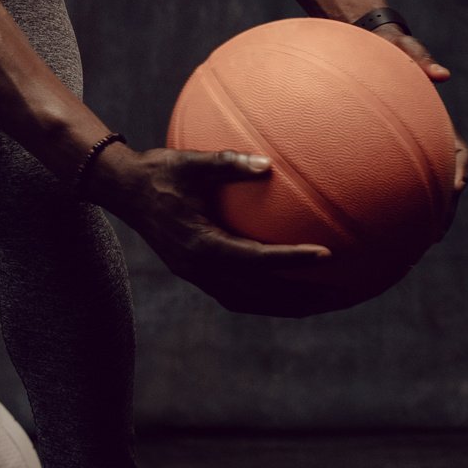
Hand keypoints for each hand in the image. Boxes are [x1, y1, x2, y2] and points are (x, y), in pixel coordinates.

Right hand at [86, 143, 348, 317]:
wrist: (123, 191)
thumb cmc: (159, 171)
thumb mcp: (190, 162)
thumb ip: (227, 162)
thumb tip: (269, 164)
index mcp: (201, 243)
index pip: (255, 258)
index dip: (291, 259)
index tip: (327, 255)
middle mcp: (199, 267)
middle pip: (259, 294)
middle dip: (302, 298)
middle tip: (344, 294)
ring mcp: (196, 275)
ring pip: (250, 301)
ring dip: (288, 305)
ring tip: (326, 301)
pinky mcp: (196, 274)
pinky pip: (238, 294)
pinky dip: (268, 297)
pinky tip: (291, 288)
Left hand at [370, 26, 467, 238]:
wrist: (361, 42)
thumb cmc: (387, 45)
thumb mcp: (402, 48)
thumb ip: (419, 59)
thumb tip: (442, 74)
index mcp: (434, 122)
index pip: (458, 153)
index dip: (460, 173)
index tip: (456, 189)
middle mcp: (422, 140)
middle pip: (442, 182)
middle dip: (442, 209)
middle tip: (432, 236)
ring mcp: (401, 150)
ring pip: (417, 189)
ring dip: (417, 216)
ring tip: (408, 244)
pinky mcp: (376, 153)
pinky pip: (384, 183)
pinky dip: (383, 205)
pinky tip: (367, 226)